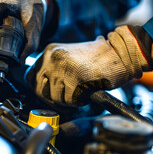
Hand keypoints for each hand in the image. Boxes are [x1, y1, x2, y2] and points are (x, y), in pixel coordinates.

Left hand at [26, 26, 152, 105]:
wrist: (122, 53)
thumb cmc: (98, 59)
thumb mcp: (69, 58)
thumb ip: (53, 70)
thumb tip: (41, 88)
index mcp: (50, 52)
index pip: (30, 77)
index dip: (38, 89)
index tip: (48, 94)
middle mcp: (53, 58)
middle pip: (39, 90)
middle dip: (52, 98)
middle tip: (66, 98)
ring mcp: (63, 68)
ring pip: (54, 97)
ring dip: (67, 101)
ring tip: (80, 92)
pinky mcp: (75, 79)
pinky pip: (69, 101)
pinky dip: (78, 102)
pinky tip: (86, 93)